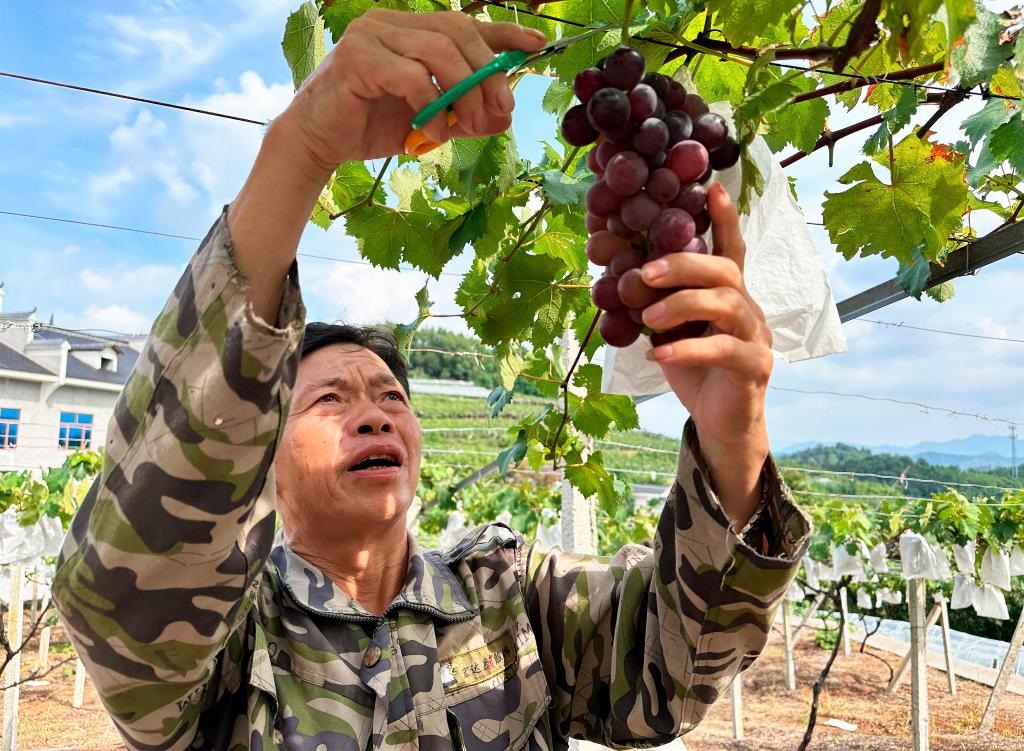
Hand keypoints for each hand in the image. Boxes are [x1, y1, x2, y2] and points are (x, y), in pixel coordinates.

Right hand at [279, 9, 546, 173]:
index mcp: (408, 29)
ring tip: (467, 126)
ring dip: (464, 92)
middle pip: (457, 33)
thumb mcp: (429, 121)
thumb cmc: (369, 126)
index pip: (464, 23)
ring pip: (438, 51)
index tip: (536, 45)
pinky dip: (431, 106)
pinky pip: (411, 77)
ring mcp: (370, 35)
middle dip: (487, 74)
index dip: (502, 33)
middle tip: (501, 110)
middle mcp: (389, 23)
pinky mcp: (356, 59)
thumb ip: (464, 115)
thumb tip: (504, 116)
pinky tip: (433, 132)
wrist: (318, 143)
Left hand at [639, 184, 771, 518]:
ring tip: (648, 318)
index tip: (711, 187)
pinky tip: (658, 354)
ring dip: (682, 304)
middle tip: (644, 273)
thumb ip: (652, 302)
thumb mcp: (668, 330)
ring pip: (728, 304)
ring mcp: (756, 336)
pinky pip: (724, 350)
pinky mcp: (755, 367)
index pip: (730, 248)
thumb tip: (615, 271)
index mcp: (728, 293)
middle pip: (725, 269)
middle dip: (683, 264)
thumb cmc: (693, 369)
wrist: (720, 423)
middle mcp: (748, 307)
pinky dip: (688, 350)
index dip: (723, 218)